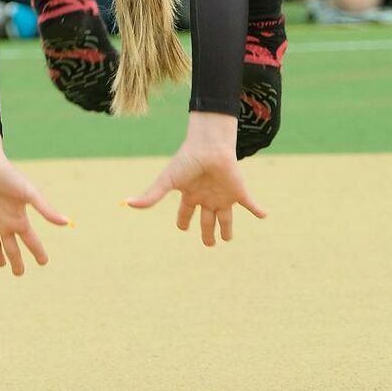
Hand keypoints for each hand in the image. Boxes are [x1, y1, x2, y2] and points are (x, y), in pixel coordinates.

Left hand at [0, 129, 67, 275]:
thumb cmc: (8, 176)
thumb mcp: (28, 193)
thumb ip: (45, 209)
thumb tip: (67, 222)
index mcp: (18, 218)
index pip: (31, 241)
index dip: (38, 252)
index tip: (44, 263)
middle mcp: (4, 222)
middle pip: (12, 248)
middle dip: (16, 261)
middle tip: (19, 273)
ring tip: (0, 265)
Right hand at [126, 112, 265, 245]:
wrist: (209, 146)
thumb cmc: (187, 160)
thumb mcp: (168, 180)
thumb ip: (151, 195)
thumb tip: (127, 203)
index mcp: (191, 195)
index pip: (185, 213)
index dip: (183, 222)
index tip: (182, 228)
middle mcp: (207, 197)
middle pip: (206, 220)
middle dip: (206, 233)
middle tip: (208, 244)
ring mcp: (223, 195)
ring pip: (225, 218)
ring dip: (227, 228)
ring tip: (227, 238)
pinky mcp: (238, 191)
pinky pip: (250, 203)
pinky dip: (257, 209)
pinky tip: (264, 214)